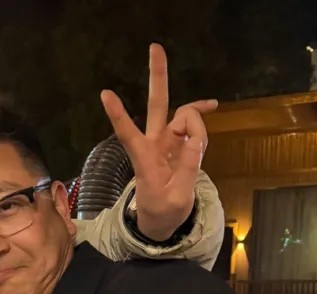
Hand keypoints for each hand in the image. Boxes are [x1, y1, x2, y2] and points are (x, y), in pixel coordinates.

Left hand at [100, 43, 216, 242]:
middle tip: (154, 47)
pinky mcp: (176, 143)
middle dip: (157, 77)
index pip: (128, 134)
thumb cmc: (162, 213)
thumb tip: (197, 139)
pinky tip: (211, 106)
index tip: (105, 93)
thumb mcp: (177, 198)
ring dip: (194, 116)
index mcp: (145, 160)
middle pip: (156, 105)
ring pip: (181, 114)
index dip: (118, 115)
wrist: (159, 222)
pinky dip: (200, 116)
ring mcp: (165, 141)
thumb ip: (188, 169)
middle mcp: (153, 144)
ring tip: (200, 146)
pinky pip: (191, 123)